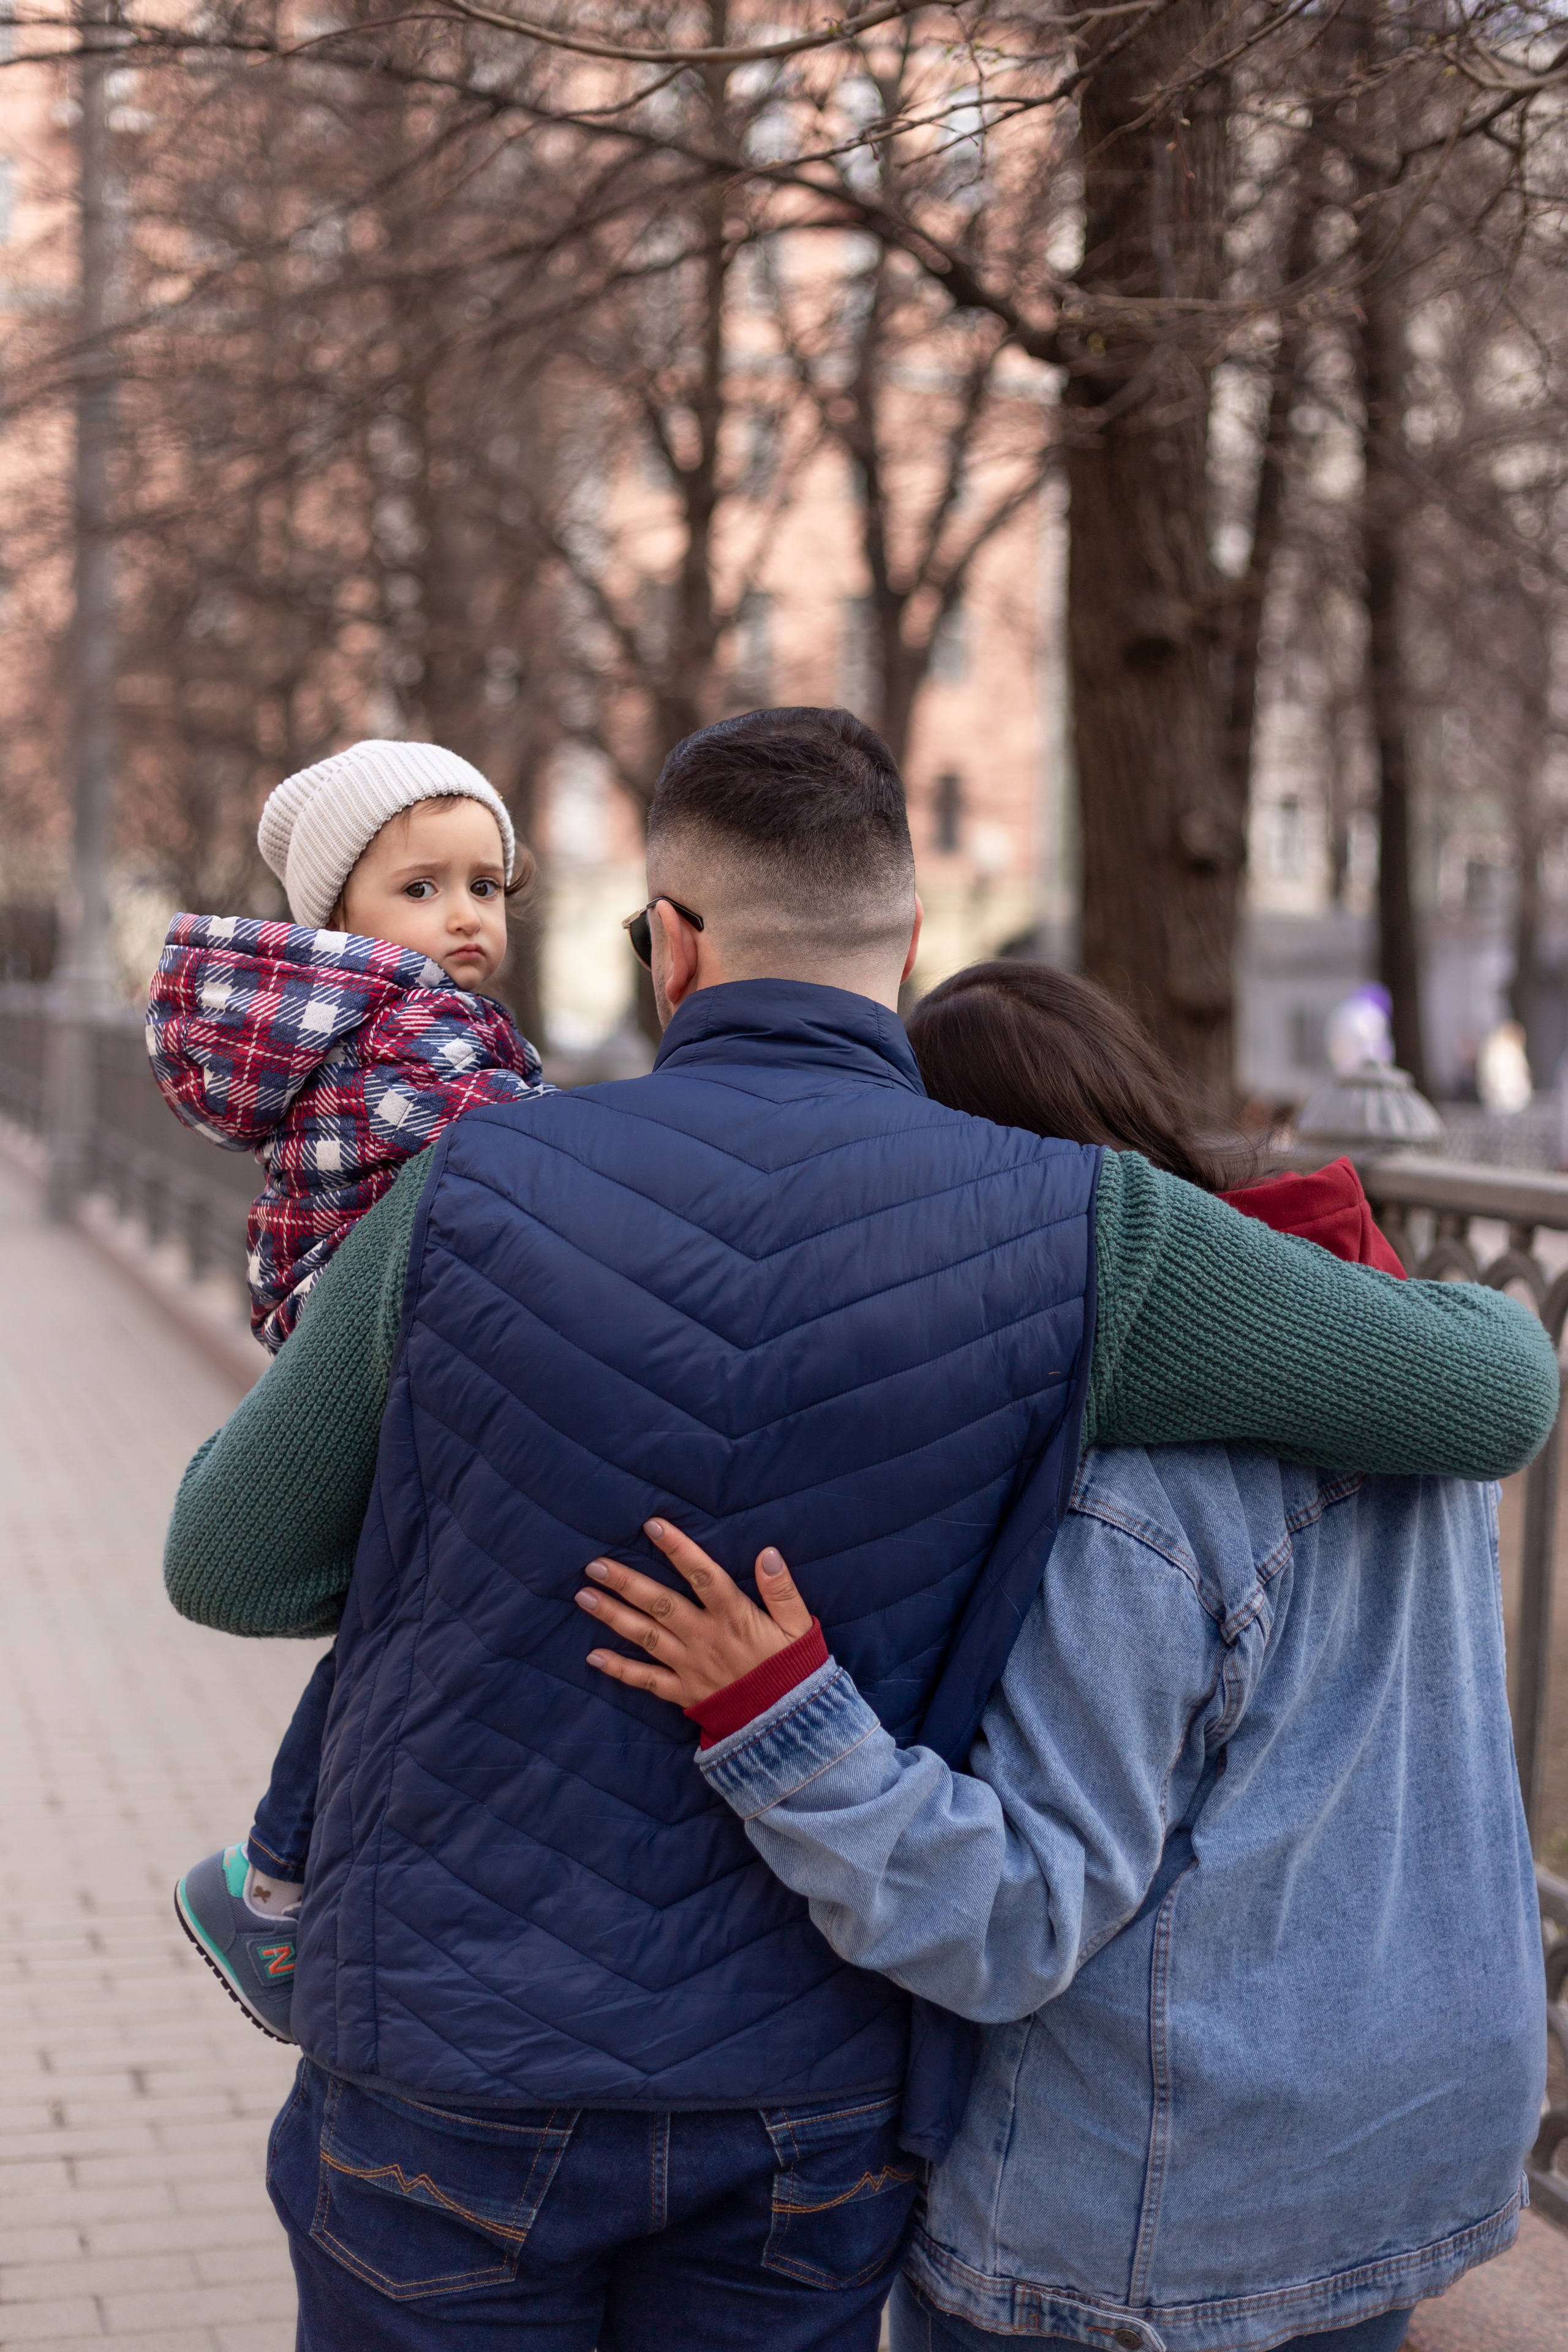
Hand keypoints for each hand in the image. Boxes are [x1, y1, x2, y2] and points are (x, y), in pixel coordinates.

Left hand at [576, 1519, 812, 1708]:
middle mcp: (705, 1638)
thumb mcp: (798, 1627)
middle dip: (627, 1583)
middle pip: (661, 1604)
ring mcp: (690, 1666)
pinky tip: (593, 1656)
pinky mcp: (682, 1692)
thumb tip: (767, 1553)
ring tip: (584, 1596)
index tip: (652, 1525)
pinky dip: (619, 1670)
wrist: (789, 1726)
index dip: (678, 1549)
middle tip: (595, 1565)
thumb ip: (782, 1590)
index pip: (703, 1576)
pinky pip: (646, 1681)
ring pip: (646, 1636)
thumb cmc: (793, 1670)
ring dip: (613, 1616)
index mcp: (734, 1617)